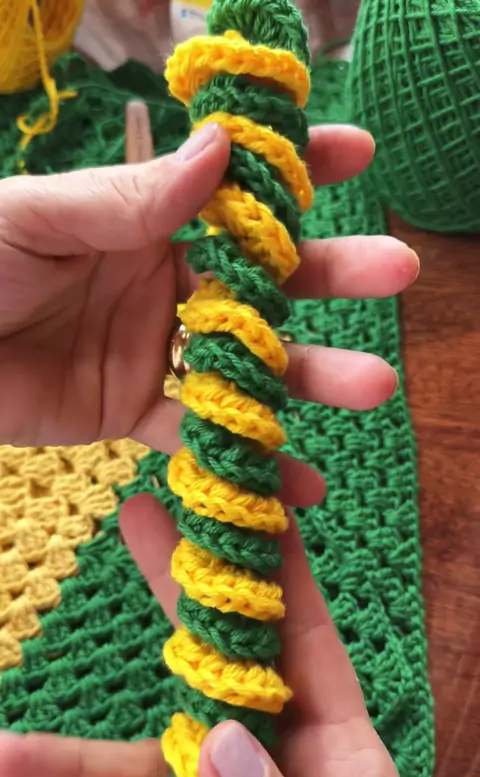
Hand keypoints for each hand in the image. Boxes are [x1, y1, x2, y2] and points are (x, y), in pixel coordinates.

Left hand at [0, 121, 416, 507]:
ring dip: (308, 374)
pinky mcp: (132, 410)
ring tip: (370, 386)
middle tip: (394, 271)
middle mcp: (162, 280)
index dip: (293, 170)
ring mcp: (153, 348)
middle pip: (260, 278)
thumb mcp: (38, 217)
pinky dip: (244, 457)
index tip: (356, 155)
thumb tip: (222, 149)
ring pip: (244, 363)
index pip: (230, 189)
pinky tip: (296, 481)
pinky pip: (196, 436)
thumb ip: (129, 198)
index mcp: (143, 219)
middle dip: (329, 273)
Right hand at [0, 493, 435, 776]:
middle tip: (136, 519)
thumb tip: (218, 745)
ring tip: (0, 752)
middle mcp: (279, 769)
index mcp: (342, 754)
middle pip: (218, 665)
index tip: (249, 503)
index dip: (280, 567)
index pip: (307, 637)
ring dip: (75, 758)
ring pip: (147, 768)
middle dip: (175, 592)